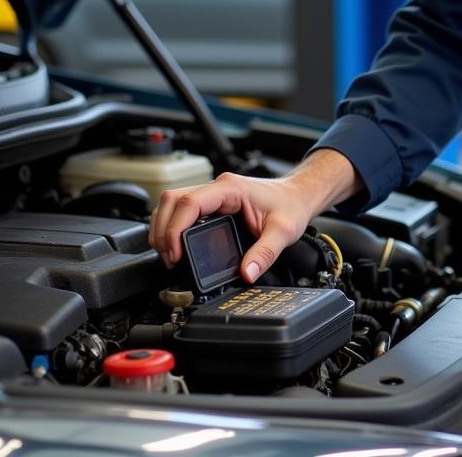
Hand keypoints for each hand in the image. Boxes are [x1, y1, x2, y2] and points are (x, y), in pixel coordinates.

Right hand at [149, 148, 361, 282]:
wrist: (299, 195)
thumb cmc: (291, 206)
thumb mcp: (283, 231)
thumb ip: (265, 253)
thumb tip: (247, 273)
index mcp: (230, 189)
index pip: (189, 203)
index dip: (174, 229)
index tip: (173, 253)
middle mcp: (218, 187)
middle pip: (172, 200)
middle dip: (162, 229)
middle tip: (167, 258)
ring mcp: (214, 194)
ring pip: (173, 202)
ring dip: (164, 227)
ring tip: (167, 254)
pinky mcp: (213, 203)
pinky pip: (182, 209)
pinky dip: (172, 226)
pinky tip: (175, 245)